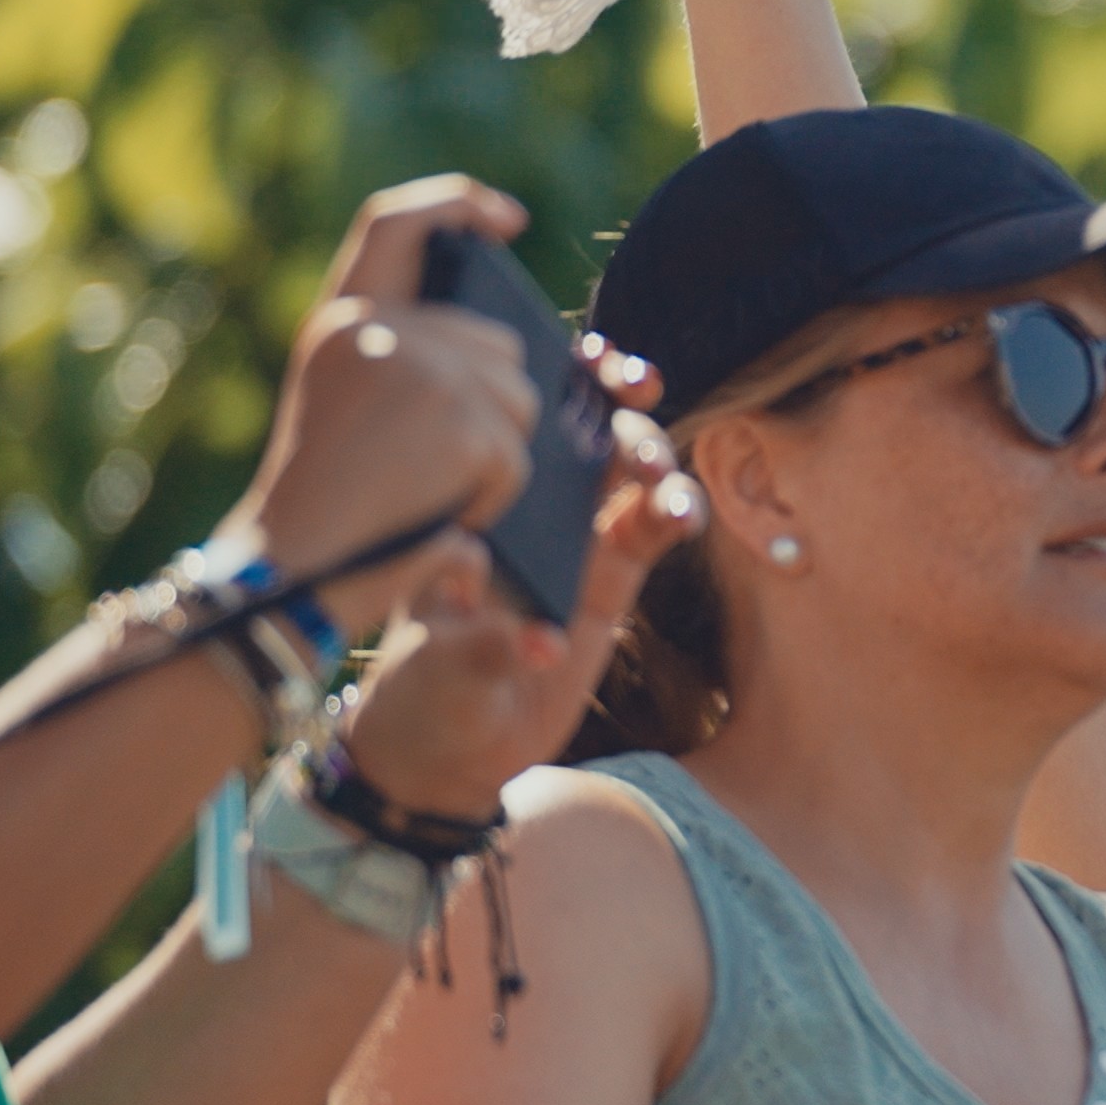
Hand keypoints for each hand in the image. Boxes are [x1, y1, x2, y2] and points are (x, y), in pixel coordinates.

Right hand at [217, 178, 549, 632]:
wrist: (287, 574)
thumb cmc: (323, 508)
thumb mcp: (345, 401)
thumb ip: (404, 354)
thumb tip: (503, 340)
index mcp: (341, 318)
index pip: (395, 223)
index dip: (454, 202)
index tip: (505, 218)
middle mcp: (377, 329)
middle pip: (497, 344)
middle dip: (491, 407)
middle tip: (425, 468)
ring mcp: (423, 369)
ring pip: (520, 400)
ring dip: (495, 456)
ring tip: (422, 490)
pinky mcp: (460, 421)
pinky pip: (518, 457)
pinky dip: (495, 496)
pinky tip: (440, 514)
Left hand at [329, 393, 700, 821]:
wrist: (450, 745)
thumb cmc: (424, 688)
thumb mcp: (440, 664)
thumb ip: (486, 643)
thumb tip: (530, 628)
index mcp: (477, 496)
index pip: (516, 414)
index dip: (558, 375)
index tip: (590, 359)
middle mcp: (529, 504)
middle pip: (586, 425)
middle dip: (622, 401)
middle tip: (635, 399)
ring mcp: (577, 536)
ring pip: (629, 470)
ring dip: (655, 459)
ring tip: (661, 489)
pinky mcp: (613, 575)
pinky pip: (653, 526)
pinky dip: (674, 511)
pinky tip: (681, 516)